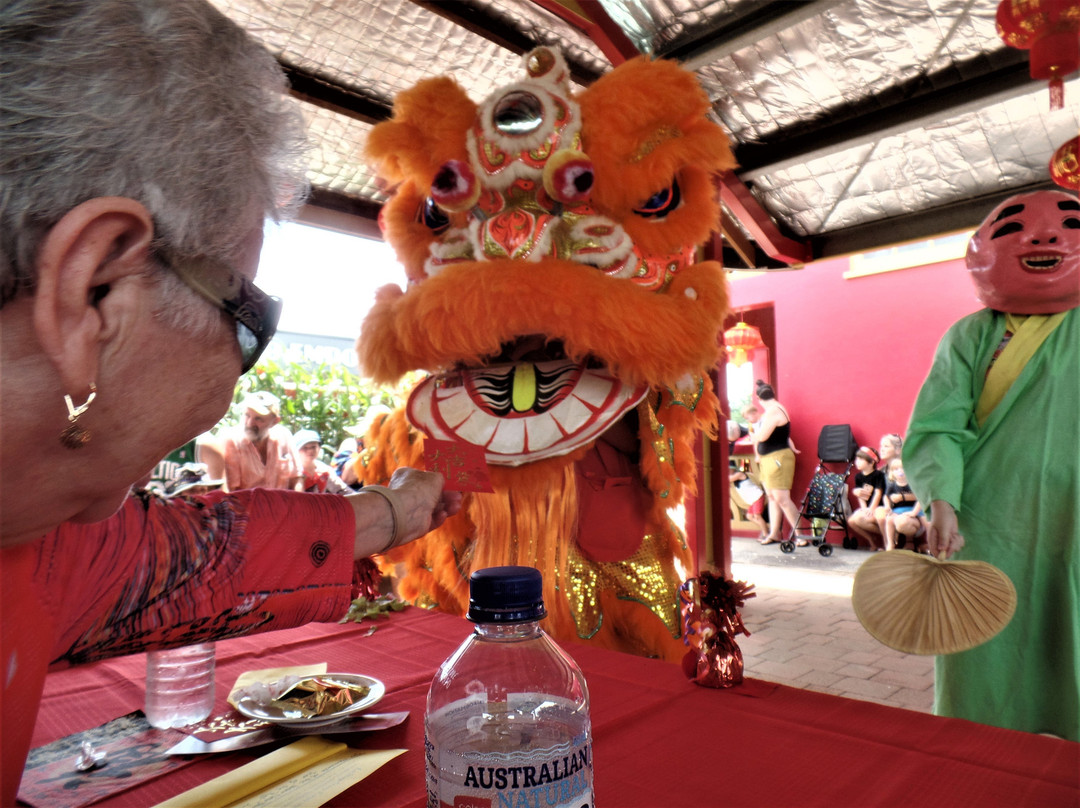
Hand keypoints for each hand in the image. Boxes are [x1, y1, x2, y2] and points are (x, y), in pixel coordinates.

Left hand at [349, 468, 463, 557]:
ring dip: (446, 507)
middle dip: (446, 496)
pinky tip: (444, 514)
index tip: (451, 485)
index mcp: (406, 477)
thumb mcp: (434, 477)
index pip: (423, 479)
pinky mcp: (415, 525)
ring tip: (457, 506)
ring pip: (432, 508)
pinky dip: (438, 518)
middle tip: (458, 497)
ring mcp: (410, 510)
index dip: (438, 482)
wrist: (406, 512)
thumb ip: (439, 479)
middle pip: (431, 495)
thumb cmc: (419, 489)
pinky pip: (429, 521)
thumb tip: (440, 482)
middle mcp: (407, 493)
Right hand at [926, 500, 963, 558]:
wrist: (945, 509)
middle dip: (952, 546)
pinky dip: (960, 541)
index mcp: (933, 541)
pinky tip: (958, 535)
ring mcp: (946, 541)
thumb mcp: (943, 528)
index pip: (936, 553)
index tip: (949, 549)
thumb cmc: (941, 517)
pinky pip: (958, 545)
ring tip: (955, 534)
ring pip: (954, 549)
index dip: (943, 555)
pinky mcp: (952, 539)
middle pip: (947, 553)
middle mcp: (939, 543)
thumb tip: (942, 550)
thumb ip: (943, 539)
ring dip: (957, 543)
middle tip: (953, 538)